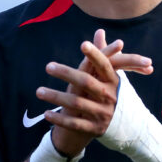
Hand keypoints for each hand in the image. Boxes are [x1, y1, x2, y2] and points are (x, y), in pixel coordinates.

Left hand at [36, 29, 151, 156]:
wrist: (121, 126)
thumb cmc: (109, 93)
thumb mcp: (108, 76)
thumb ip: (102, 53)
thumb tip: (99, 31)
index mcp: (113, 81)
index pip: (104, 66)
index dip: (95, 55)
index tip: (83, 44)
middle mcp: (109, 97)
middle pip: (86, 82)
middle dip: (66, 73)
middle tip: (48, 66)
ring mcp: (103, 114)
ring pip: (77, 104)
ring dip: (56, 97)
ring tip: (39, 91)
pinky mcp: (95, 129)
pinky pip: (75, 124)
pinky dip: (60, 119)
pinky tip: (46, 113)